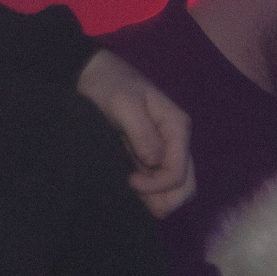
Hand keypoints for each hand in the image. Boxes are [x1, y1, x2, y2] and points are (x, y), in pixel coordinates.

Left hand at [76, 49, 194, 217]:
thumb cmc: (109, 85)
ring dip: (159, 199)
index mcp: (176, 127)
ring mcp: (164, 147)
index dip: (157, 186)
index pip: (178, 172)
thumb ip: (143, 134)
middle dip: (165, 200)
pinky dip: (151, 193)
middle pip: (185, 184)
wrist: (91, 73)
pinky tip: (133, 195)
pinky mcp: (148, 152)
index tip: (130, 182)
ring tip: (134, 200)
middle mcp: (176, 140)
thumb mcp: (125, 105)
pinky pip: (159, 180)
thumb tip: (155, 163)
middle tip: (137, 202)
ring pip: (175, 186)